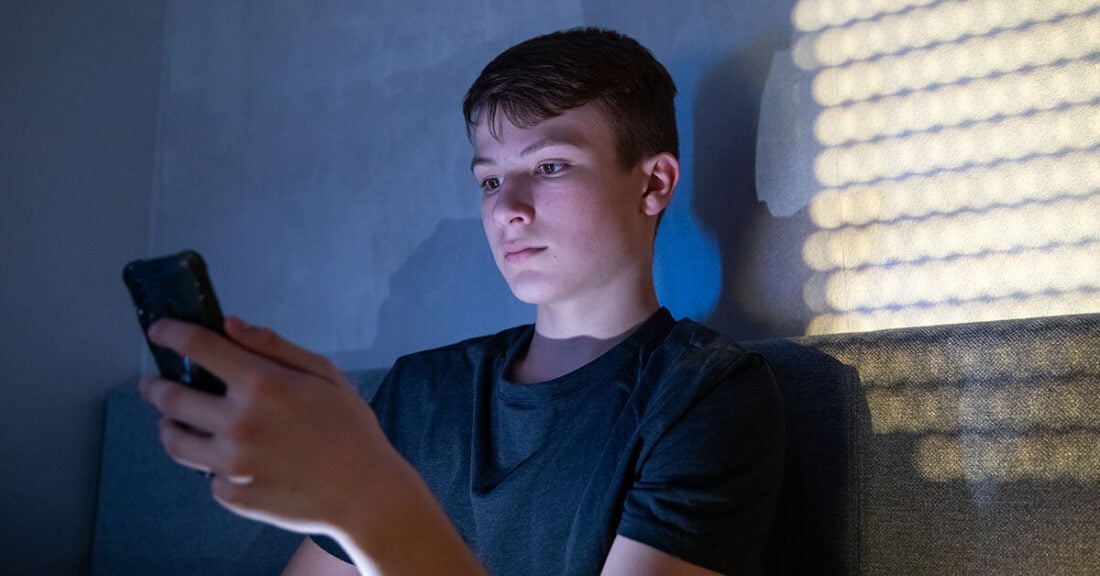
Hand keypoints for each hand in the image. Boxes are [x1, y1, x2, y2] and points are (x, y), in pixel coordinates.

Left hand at [139, 316, 410, 536]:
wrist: (366, 493)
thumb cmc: (351, 427)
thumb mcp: (324, 374)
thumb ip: (274, 347)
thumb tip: (229, 324)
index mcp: (262, 384)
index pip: (197, 347)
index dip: (169, 333)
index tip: (159, 331)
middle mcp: (238, 423)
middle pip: (171, 398)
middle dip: (155, 385)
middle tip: (153, 383)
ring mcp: (231, 464)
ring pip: (175, 441)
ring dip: (169, 425)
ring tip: (176, 421)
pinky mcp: (232, 496)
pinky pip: (207, 475)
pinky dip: (212, 463)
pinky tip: (231, 458)